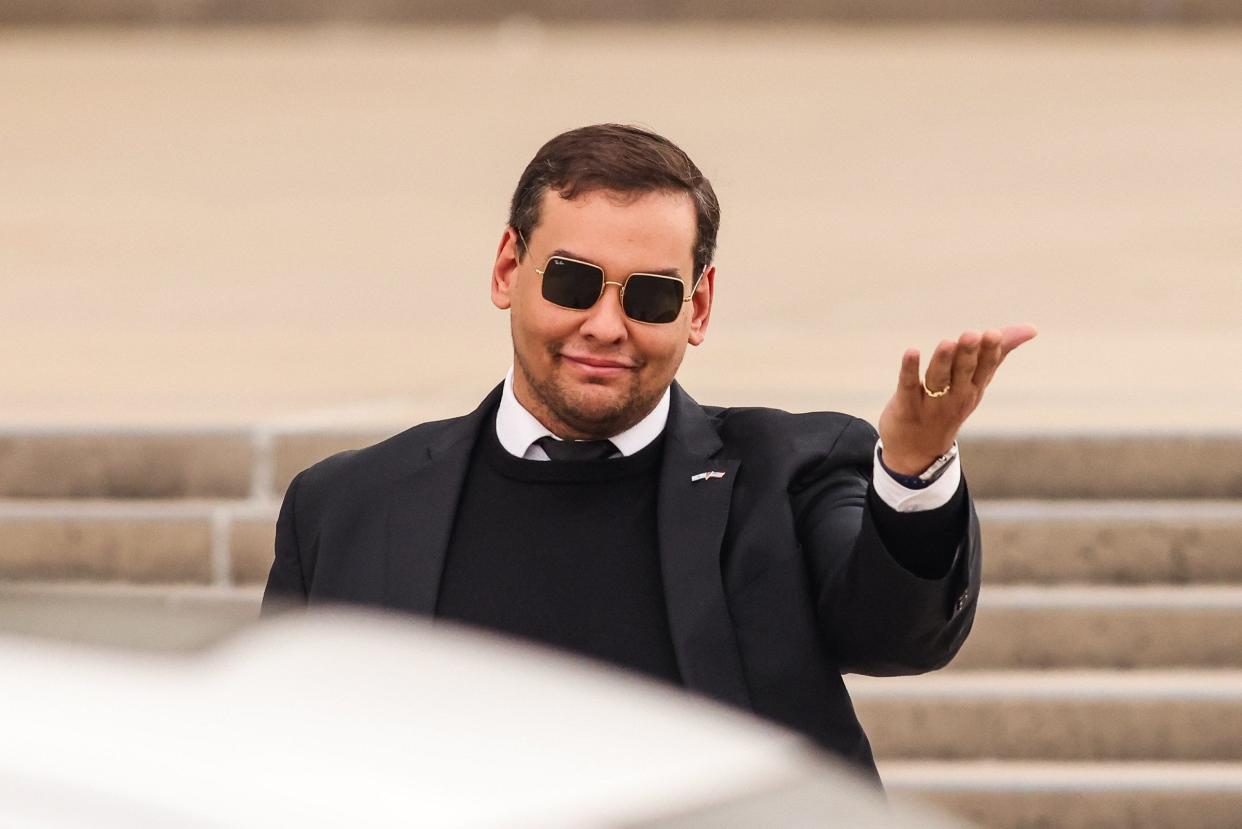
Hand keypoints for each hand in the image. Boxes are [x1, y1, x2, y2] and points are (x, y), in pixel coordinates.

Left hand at [878, 324, 1037, 474]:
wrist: (918, 452)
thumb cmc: (951, 406)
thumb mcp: (977, 382)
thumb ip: (999, 352)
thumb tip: (1032, 329)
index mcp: (974, 388)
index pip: (985, 368)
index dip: (989, 352)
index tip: (993, 334)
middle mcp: (956, 396)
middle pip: (963, 372)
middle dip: (968, 354)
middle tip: (971, 335)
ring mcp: (931, 403)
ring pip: (938, 379)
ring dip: (942, 361)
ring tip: (947, 343)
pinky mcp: (906, 406)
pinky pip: (908, 386)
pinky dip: (910, 370)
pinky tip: (912, 352)